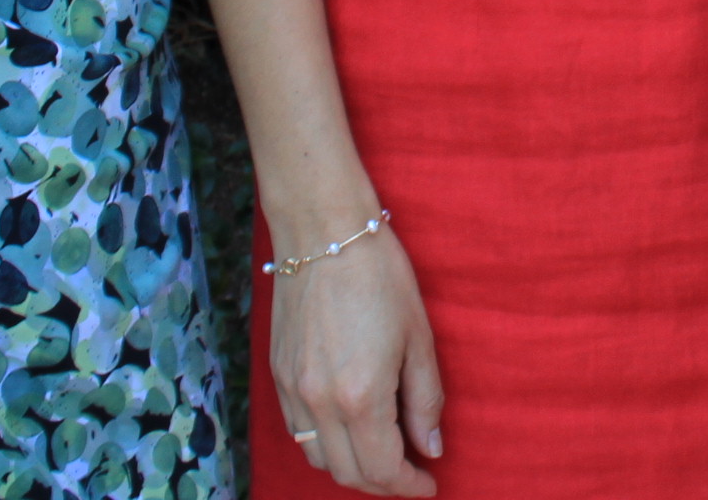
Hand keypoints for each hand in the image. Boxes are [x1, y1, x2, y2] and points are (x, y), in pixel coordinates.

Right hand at [267, 224, 443, 494]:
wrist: (323, 233)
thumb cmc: (380, 276)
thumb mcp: (418, 337)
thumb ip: (425, 399)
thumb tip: (431, 447)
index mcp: (359, 396)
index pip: (382, 470)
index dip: (408, 487)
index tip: (429, 484)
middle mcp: (318, 403)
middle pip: (347, 473)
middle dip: (382, 484)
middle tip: (411, 473)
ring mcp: (292, 391)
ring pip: (319, 458)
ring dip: (352, 466)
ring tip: (384, 451)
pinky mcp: (277, 375)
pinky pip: (299, 431)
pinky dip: (326, 443)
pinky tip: (351, 426)